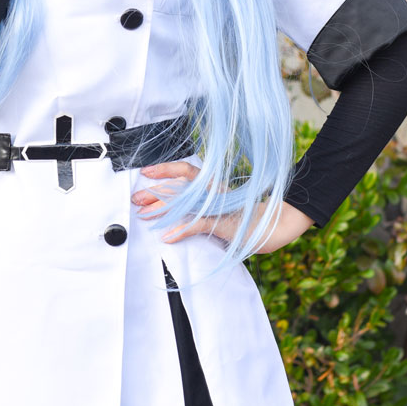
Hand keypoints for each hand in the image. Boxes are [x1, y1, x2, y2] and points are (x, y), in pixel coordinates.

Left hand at [132, 161, 313, 251]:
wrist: (270, 227)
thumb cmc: (242, 217)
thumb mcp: (217, 206)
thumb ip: (198, 203)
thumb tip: (174, 206)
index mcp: (212, 185)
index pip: (186, 169)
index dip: (165, 168)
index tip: (146, 171)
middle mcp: (213, 192)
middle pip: (179, 188)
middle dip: (155, 193)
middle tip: (136, 199)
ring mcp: (218, 207)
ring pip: (185, 204)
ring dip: (162, 210)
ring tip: (144, 215)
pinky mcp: (222, 223)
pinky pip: (198, 226)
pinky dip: (181, 231)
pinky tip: (167, 236)